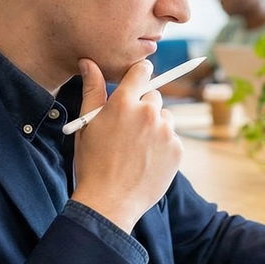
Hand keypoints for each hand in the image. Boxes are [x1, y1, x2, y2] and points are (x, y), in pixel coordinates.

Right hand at [69, 58, 181, 231]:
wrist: (110, 201)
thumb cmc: (93, 163)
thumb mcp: (87, 124)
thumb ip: (92, 90)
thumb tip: (89, 62)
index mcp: (124, 102)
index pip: (142, 71)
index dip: (139, 75)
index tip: (136, 82)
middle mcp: (149, 113)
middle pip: (154, 96)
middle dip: (143, 107)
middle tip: (128, 129)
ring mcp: (166, 131)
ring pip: (165, 118)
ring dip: (155, 127)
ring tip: (136, 148)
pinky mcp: (177, 149)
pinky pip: (172, 139)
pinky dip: (163, 146)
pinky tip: (146, 161)